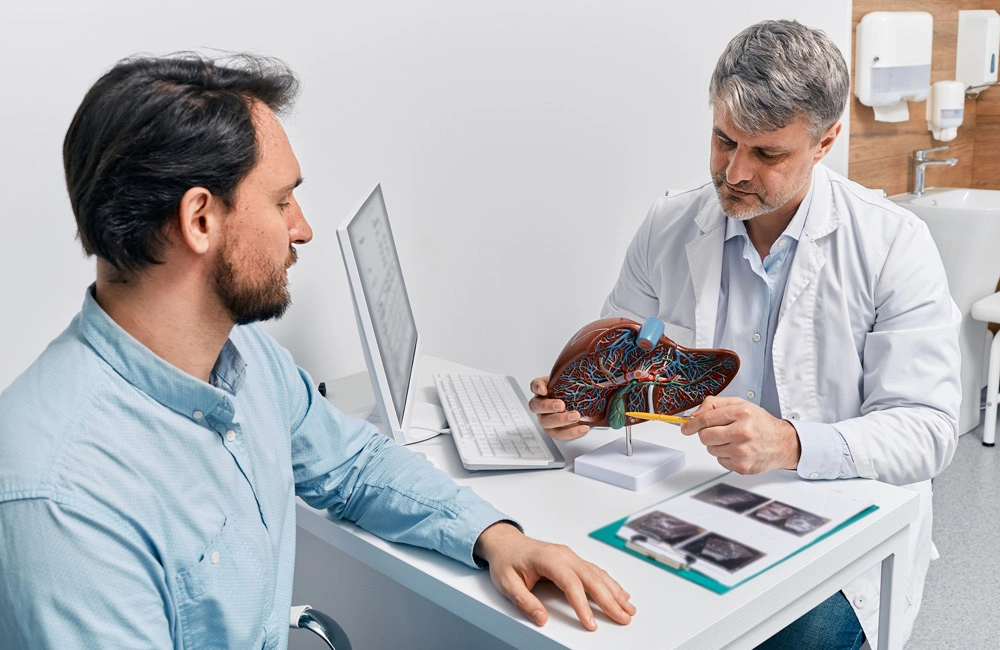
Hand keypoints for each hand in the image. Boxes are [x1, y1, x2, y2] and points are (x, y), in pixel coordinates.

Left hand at [473, 522, 634, 630]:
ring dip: (615, 592)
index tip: (590, 623)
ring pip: (598, 574)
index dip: (582, 604)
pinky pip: (595, 571)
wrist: (506, 542)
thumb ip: (524, 602)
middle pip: (591, 579)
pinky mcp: (573, 560)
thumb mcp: (507, 583)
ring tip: (628, 609)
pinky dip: (610, 583)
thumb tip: (541, 618)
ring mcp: (570, 556)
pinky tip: (620, 593)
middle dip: (609, 600)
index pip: (570, 583)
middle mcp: (564, 555)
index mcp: (548, 559)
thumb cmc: (507, 560)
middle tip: (622, 617)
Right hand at [528, 377, 590, 439]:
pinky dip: (572, 432)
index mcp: (542, 390)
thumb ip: (570, 374)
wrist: (579, 404)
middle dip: (548, 406)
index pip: (535, 385)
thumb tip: (584, 364)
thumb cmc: (571, 391)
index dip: (537, 387)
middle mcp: (540, 405)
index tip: (544, 389)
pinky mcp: (555, 431)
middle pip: (536, 407)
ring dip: (561, 420)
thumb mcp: (569, 380)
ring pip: (546, 423)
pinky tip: (583, 427)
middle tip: (562, 405)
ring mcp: (546, 419)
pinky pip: (560, 434)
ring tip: (576, 416)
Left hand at [679, 396, 800, 473]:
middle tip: (716, 432)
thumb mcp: (740, 404)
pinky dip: (725, 456)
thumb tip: (694, 415)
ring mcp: (742, 451)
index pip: (706, 419)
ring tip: (732, 440)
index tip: (685, 428)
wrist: (782, 443)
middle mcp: (742, 432)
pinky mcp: (742, 466)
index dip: (691, 424)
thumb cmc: (760, 423)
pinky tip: (737, 450)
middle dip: (706, 434)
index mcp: (742, 413)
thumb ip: (715, 405)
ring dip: (716, 445)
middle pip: (705, 436)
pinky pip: (720, 461)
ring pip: (711, 449)